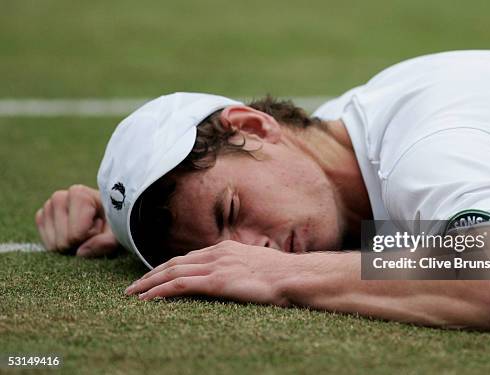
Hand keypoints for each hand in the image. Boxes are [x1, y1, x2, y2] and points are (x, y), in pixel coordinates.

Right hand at [35, 184, 119, 256]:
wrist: (110, 215)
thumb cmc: (116, 221)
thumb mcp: (119, 232)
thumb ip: (106, 242)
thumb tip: (80, 252)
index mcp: (78, 194)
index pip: (75, 235)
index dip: (91, 237)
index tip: (102, 225)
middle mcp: (60, 197)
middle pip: (63, 242)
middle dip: (80, 242)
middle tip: (94, 229)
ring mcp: (48, 207)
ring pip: (53, 245)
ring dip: (71, 244)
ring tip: (86, 230)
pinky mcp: (42, 217)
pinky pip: (46, 244)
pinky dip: (60, 244)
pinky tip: (73, 232)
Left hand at [124, 240, 292, 305]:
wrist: (294, 276)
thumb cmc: (283, 275)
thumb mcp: (258, 267)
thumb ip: (242, 269)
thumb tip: (238, 278)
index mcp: (226, 248)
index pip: (189, 257)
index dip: (168, 267)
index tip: (154, 276)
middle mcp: (217, 253)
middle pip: (175, 262)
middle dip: (151, 274)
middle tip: (133, 286)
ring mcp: (216, 265)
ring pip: (172, 272)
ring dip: (148, 283)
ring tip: (131, 294)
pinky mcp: (216, 280)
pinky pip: (179, 285)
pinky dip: (159, 290)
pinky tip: (146, 299)